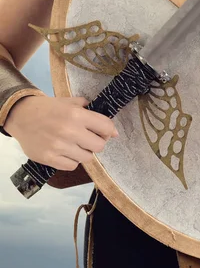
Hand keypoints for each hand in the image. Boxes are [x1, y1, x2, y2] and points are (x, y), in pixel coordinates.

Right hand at [4, 95, 118, 170]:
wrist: (22, 116)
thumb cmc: (48, 108)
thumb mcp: (69, 101)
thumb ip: (88, 109)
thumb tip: (110, 127)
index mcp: (76, 115)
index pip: (106, 127)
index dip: (109, 130)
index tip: (107, 132)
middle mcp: (70, 131)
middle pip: (99, 146)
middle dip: (98, 142)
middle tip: (90, 139)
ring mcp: (59, 147)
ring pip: (87, 158)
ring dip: (85, 152)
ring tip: (77, 146)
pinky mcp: (50, 158)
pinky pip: (72, 166)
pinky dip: (72, 161)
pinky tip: (67, 153)